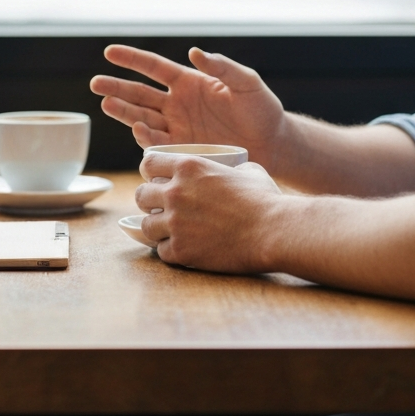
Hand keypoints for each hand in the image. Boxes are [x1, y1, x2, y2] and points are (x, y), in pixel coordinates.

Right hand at [90, 45, 285, 166]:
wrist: (274, 146)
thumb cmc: (263, 110)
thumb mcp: (247, 83)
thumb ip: (222, 67)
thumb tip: (194, 52)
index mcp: (190, 82)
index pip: (153, 67)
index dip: (132, 59)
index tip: (109, 51)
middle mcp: (178, 104)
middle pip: (140, 93)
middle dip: (117, 88)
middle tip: (96, 83)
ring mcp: (178, 127)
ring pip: (142, 117)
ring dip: (124, 112)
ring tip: (106, 105)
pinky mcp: (183, 149)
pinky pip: (158, 144)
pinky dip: (146, 138)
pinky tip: (138, 129)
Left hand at [136, 151, 282, 273]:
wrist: (273, 232)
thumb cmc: (265, 199)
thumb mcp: (247, 170)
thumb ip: (229, 167)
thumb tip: (232, 170)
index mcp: (188, 167)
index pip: (147, 164)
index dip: (150, 173)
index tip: (157, 180)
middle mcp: (175, 192)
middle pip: (141, 195)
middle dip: (149, 202)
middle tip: (162, 208)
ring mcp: (176, 223)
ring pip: (146, 226)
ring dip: (157, 229)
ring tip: (172, 232)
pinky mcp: (182, 250)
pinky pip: (161, 251)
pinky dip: (171, 251)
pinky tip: (184, 249)